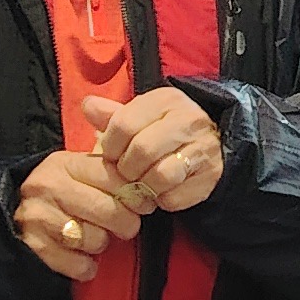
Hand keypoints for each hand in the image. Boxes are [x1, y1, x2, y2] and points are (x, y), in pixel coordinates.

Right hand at [14, 150, 142, 275]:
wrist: (8, 214)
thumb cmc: (55, 194)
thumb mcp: (75, 173)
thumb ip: (107, 175)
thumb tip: (148, 188)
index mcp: (64, 164)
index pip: (115, 178)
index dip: (137, 195)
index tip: (143, 205)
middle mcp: (49, 187)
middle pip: (109, 211)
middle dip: (125, 224)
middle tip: (123, 226)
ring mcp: (39, 219)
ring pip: (96, 240)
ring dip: (100, 244)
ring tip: (91, 237)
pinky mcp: (35, 248)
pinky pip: (81, 266)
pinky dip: (86, 266)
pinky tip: (80, 256)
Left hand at [85, 88, 225, 213]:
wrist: (212, 145)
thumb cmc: (164, 131)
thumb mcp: (140, 117)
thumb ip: (112, 115)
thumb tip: (88, 105)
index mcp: (166, 100)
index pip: (124, 123)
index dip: (110, 145)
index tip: (111, 154)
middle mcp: (188, 120)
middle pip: (142, 151)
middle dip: (127, 169)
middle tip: (127, 173)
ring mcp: (204, 148)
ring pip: (161, 176)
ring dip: (145, 186)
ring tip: (144, 183)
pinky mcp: (211, 176)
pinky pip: (175, 197)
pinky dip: (163, 200)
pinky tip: (162, 191)